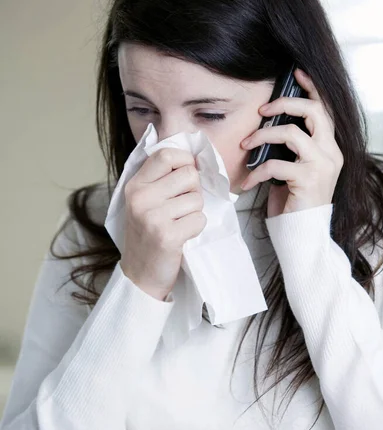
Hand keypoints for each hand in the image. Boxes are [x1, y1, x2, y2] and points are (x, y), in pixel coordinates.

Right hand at [120, 148, 205, 299]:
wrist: (140, 275)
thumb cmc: (148, 234)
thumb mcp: (144, 201)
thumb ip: (161, 178)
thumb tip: (193, 158)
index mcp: (135, 185)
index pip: (166, 154)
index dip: (184, 161)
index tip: (185, 175)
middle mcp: (141, 197)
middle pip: (189, 175)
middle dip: (193, 191)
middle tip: (180, 208)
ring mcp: (152, 216)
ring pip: (197, 198)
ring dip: (194, 212)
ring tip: (178, 224)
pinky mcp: (167, 235)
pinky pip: (199, 219)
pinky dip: (196, 229)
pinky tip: (182, 236)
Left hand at [240, 69, 343, 217]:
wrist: (302, 233)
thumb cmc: (295, 200)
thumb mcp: (295, 167)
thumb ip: (292, 146)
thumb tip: (269, 122)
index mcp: (330, 147)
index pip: (326, 109)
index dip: (312, 88)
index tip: (296, 73)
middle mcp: (331, 153)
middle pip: (314, 112)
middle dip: (285, 103)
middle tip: (262, 110)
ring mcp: (322, 166)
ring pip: (292, 133)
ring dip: (263, 135)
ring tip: (246, 145)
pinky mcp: (308, 180)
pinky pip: (275, 165)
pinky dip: (256, 172)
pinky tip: (247, 182)